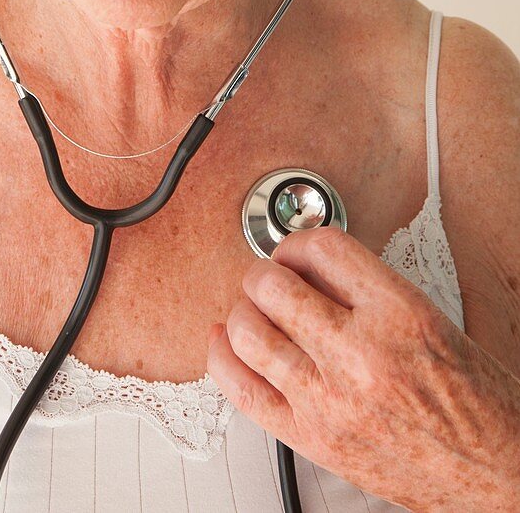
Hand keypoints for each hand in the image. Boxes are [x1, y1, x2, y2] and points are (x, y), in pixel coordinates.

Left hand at [206, 226, 519, 511]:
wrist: (496, 472)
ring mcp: (330, 400)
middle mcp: (361, 354)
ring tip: (257, 312)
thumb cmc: (473, 399)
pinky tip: (228, 342)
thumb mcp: (430, 317)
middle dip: (265, 275)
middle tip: (272, 281)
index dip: (297, 242)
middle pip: (273, 286)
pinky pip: (243, 389)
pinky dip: (223, 358)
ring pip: (249, 332)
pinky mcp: (312, 440)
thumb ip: (366, 288)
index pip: (321, 248)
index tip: (295, 253)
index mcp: (399, 313)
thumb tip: (307, 266)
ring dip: (244, 312)